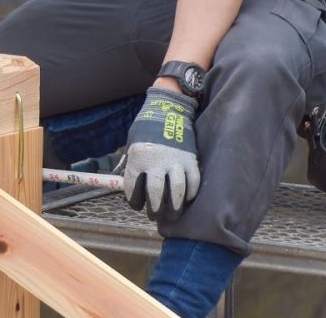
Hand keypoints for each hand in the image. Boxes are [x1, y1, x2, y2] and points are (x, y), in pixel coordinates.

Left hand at [123, 87, 200, 221]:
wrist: (168, 110)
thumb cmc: (147, 129)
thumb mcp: (133, 144)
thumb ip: (134, 164)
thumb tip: (132, 186)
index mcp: (139, 158)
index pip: (133, 188)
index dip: (134, 200)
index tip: (136, 205)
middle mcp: (157, 163)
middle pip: (156, 194)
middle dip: (155, 209)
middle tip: (155, 215)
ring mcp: (176, 162)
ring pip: (176, 192)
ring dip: (174, 207)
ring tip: (172, 214)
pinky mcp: (191, 161)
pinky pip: (193, 183)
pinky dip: (190, 194)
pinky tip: (185, 199)